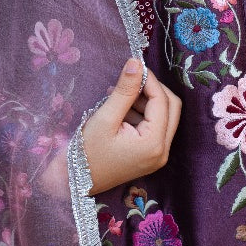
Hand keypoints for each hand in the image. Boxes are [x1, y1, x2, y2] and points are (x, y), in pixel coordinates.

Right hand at [82, 58, 182, 195]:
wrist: (73, 183)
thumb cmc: (86, 153)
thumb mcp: (105, 118)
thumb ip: (124, 90)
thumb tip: (136, 63)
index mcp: (154, 144)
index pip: (162, 101)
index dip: (150, 80)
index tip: (134, 66)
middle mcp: (162, 151)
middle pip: (171, 108)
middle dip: (152, 90)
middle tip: (130, 81)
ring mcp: (157, 156)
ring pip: (164, 116)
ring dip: (146, 101)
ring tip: (118, 97)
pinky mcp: (149, 156)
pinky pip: (154, 128)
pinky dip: (141, 114)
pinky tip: (120, 111)